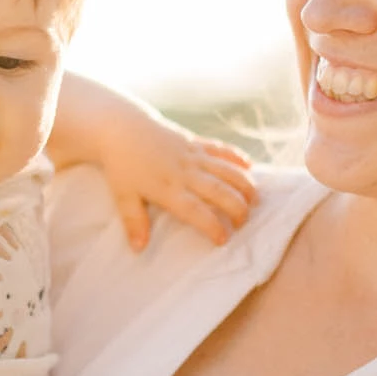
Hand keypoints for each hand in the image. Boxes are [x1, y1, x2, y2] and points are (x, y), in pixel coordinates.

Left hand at [100, 112, 255, 252]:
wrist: (120, 127)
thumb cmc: (121, 165)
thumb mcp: (123, 195)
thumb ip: (134, 221)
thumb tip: (139, 249)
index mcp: (167, 188)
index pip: (196, 211)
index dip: (213, 226)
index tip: (224, 239)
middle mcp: (185, 172)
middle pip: (219, 191)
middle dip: (237, 208)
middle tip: (244, 223)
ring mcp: (192, 155)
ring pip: (226, 170)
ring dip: (244, 185)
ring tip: (256, 201)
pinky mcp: (194, 142)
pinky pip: (220, 148)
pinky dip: (236, 156)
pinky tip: (249, 166)